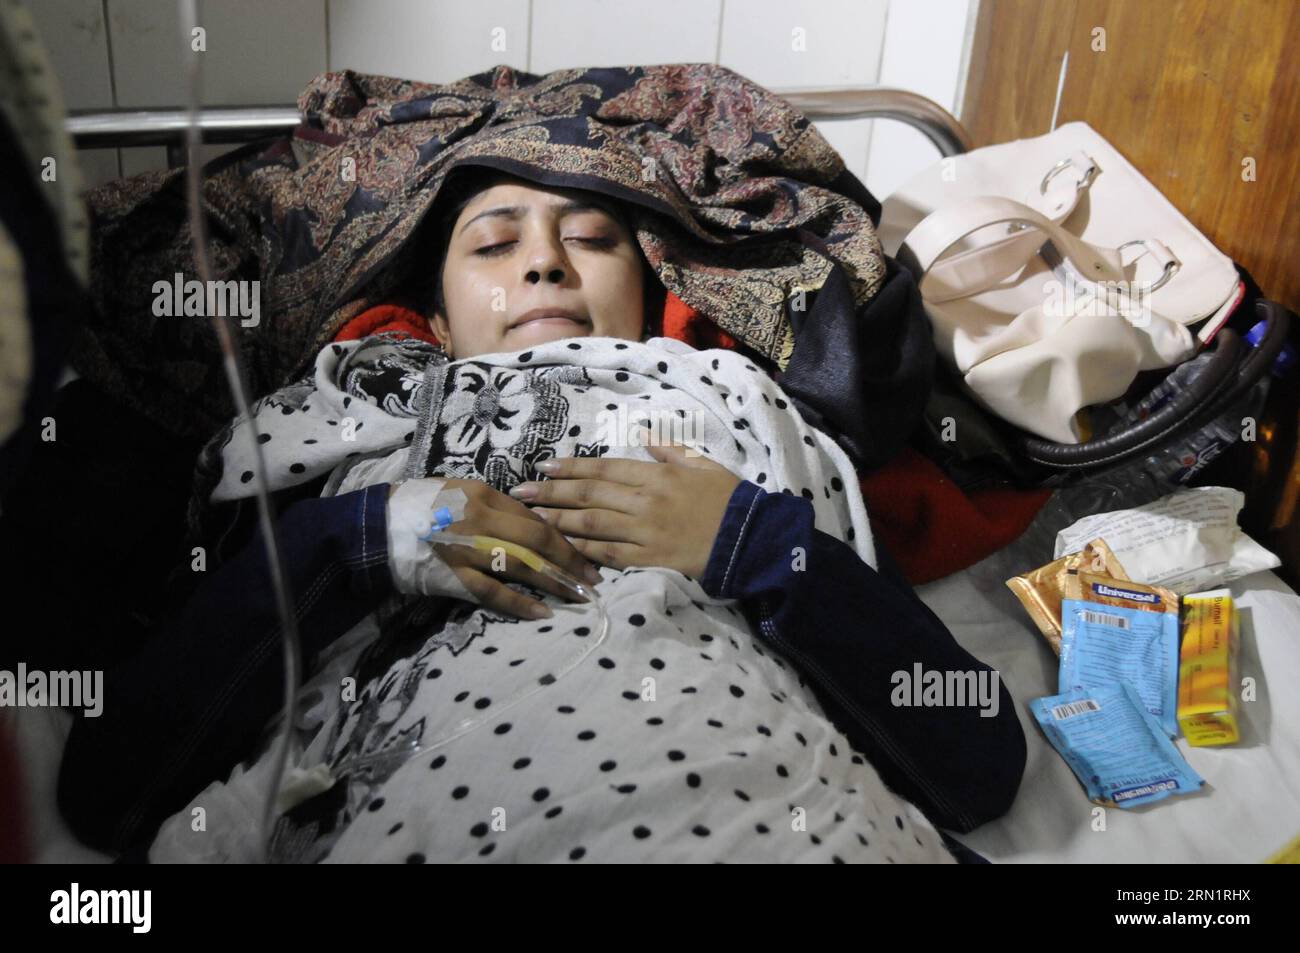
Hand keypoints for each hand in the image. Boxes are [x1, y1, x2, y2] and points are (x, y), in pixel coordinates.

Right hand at [390, 478, 600, 620]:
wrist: (374, 528)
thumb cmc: (418, 506)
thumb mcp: (458, 493)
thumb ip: (492, 506)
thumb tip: (528, 520)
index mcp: (483, 494)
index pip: (534, 517)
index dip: (564, 537)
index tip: (586, 552)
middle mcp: (479, 519)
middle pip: (537, 540)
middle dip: (571, 561)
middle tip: (593, 579)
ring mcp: (467, 549)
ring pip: (522, 566)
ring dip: (555, 583)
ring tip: (578, 597)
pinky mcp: (454, 576)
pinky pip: (493, 592)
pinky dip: (519, 604)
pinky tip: (543, 613)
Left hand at [508, 439, 742, 579]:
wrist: (750, 539)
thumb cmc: (728, 499)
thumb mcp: (702, 463)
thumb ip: (670, 450)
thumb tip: (643, 435)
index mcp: (656, 474)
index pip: (603, 468)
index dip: (570, 467)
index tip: (544, 466)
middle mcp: (644, 501)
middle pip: (588, 494)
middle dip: (551, 492)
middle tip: (520, 492)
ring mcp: (644, 532)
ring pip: (591, 523)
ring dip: (558, 519)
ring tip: (532, 517)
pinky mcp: (649, 560)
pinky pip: (609, 554)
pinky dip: (583, 549)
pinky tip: (563, 546)